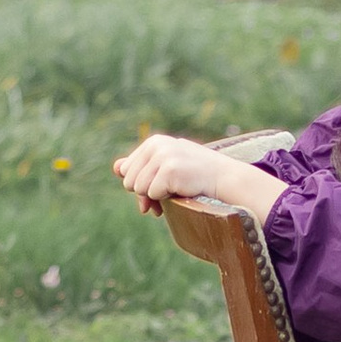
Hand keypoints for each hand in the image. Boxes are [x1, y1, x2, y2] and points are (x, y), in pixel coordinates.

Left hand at [115, 133, 284, 220]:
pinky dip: (166, 199)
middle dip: (145, 194)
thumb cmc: (196, 176)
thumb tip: (116, 168)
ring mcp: (163, 156)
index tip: (156, 189)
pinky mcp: (170, 170)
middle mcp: (156, 145)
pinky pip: (153, 194)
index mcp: (153, 142)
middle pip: (129, 182)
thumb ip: (141, 166)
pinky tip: (183, 191)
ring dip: (156, 198)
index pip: (126, 171)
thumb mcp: (166, 167)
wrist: (224, 179)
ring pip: (139, 189)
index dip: (140, 186)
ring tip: (176, 190)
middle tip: (166, 195)